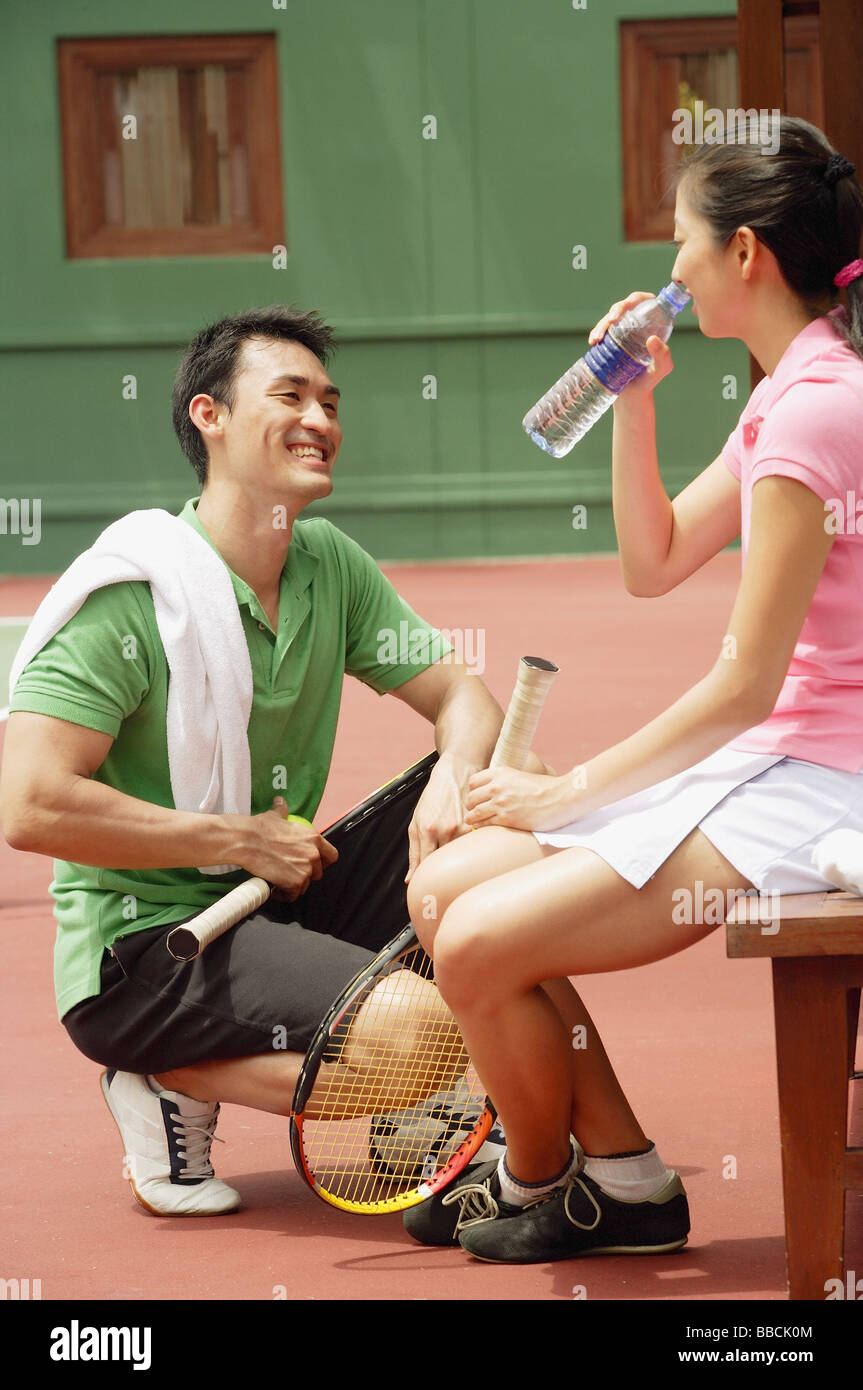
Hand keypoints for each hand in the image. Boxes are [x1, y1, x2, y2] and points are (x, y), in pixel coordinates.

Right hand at [237, 796, 337, 899]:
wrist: (247, 840)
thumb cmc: (259, 829)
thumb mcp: (275, 816)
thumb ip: (282, 811)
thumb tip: (280, 802)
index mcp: (313, 838)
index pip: (332, 856)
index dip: (323, 862)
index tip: (314, 864)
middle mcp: (313, 854)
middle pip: (318, 873)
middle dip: (305, 874)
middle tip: (290, 872)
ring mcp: (305, 870)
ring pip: (305, 885)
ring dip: (293, 884)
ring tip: (280, 879)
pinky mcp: (294, 883)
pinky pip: (293, 895)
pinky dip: (284, 894)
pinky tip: (275, 888)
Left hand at [406, 753, 474, 881]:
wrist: (456, 773)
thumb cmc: (434, 797)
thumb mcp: (416, 822)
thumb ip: (413, 852)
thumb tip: (410, 878)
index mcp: (427, 830)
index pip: (426, 864)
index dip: (425, 878)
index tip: (425, 887)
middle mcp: (446, 830)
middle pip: (444, 863)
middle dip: (441, 870)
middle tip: (440, 872)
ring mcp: (464, 828)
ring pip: (460, 856)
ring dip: (456, 858)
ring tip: (454, 851)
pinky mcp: (477, 825)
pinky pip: (472, 847)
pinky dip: (468, 849)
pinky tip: (466, 844)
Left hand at [465, 768, 580, 831]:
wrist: (560, 797)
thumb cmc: (544, 788)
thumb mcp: (519, 776)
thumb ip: (504, 782)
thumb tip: (490, 791)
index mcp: (500, 773)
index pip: (473, 782)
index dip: (473, 791)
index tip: (477, 798)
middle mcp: (497, 786)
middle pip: (470, 799)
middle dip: (471, 807)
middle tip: (475, 812)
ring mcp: (500, 803)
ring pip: (473, 813)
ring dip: (472, 819)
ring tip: (475, 823)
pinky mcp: (506, 819)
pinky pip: (483, 825)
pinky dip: (480, 828)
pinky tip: (482, 829)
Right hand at [589, 292, 673, 398]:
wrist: (631, 397)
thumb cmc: (649, 382)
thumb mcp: (661, 369)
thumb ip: (663, 356)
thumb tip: (651, 339)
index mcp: (651, 325)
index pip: (645, 303)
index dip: (637, 298)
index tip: (629, 305)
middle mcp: (636, 326)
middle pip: (625, 308)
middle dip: (616, 309)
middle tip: (612, 320)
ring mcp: (621, 333)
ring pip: (610, 319)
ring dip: (602, 324)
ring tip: (597, 338)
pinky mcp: (608, 343)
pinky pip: (601, 332)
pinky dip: (595, 333)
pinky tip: (593, 341)